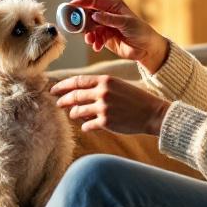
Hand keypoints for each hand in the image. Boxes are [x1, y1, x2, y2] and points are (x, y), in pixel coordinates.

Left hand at [52, 74, 171, 134]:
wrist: (152, 113)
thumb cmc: (135, 99)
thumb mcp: (118, 85)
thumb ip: (99, 87)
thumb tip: (79, 92)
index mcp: (105, 80)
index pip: (78, 81)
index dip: (63, 85)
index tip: (54, 89)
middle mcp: (102, 92)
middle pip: (74, 96)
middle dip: (63, 99)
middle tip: (57, 103)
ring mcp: (103, 107)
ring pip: (78, 111)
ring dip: (73, 114)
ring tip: (73, 115)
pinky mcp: (106, 122)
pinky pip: (87, 125)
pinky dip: (85, 126)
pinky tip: (86, 126)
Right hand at [66, 0, 169, 71]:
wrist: (147, 49)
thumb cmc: (141, 32)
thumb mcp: (126, 23)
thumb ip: (110, 19)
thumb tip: (94, 15)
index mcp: (113, 6)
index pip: (94, 0)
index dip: (82, 2)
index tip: (71, 6)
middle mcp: (108, 14)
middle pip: (88, 14)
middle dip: (81, 20)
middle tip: (74, 26)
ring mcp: (105, 26)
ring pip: (89, 28)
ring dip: (88, 34)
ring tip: (91, 40)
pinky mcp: (105, 38)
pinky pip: (94, 38)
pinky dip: (94, 43)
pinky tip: (98, 47)